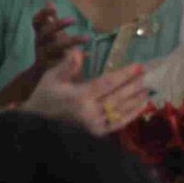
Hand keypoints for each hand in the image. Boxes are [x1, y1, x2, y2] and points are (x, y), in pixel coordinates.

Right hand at [24, 51, 149, 136]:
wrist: (36, 123)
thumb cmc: (44, 98)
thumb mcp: (51, 78)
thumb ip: (67, 65)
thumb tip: (78, 50)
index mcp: (79, 96)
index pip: (108, 83)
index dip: (125, 74)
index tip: (139, 66)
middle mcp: (89, 111)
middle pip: (118, 96)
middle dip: (134, 85)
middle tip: (147, 75)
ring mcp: (94, 124)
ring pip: (121, 109)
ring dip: (136, 98)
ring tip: (147, 88)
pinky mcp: (97, 132)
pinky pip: (119, 123)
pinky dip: (132, 114)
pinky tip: (142, 105)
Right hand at [29, 2, 88, 76]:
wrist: (40, 74)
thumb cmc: (48, 48)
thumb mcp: (48, 33)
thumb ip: (50, 19)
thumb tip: (49, 1)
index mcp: (40, 34)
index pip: (36, 22)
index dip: (43, 14)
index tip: (53, 8)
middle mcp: (40, 44)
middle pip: (46, 33)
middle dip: (58, 25)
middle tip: (73, 19)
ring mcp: (45, 55)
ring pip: (56, 47)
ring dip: (72, 41)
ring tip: (88, 38)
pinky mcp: (53, 67)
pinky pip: (66, 61)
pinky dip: (78, 57)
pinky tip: (89, 54)